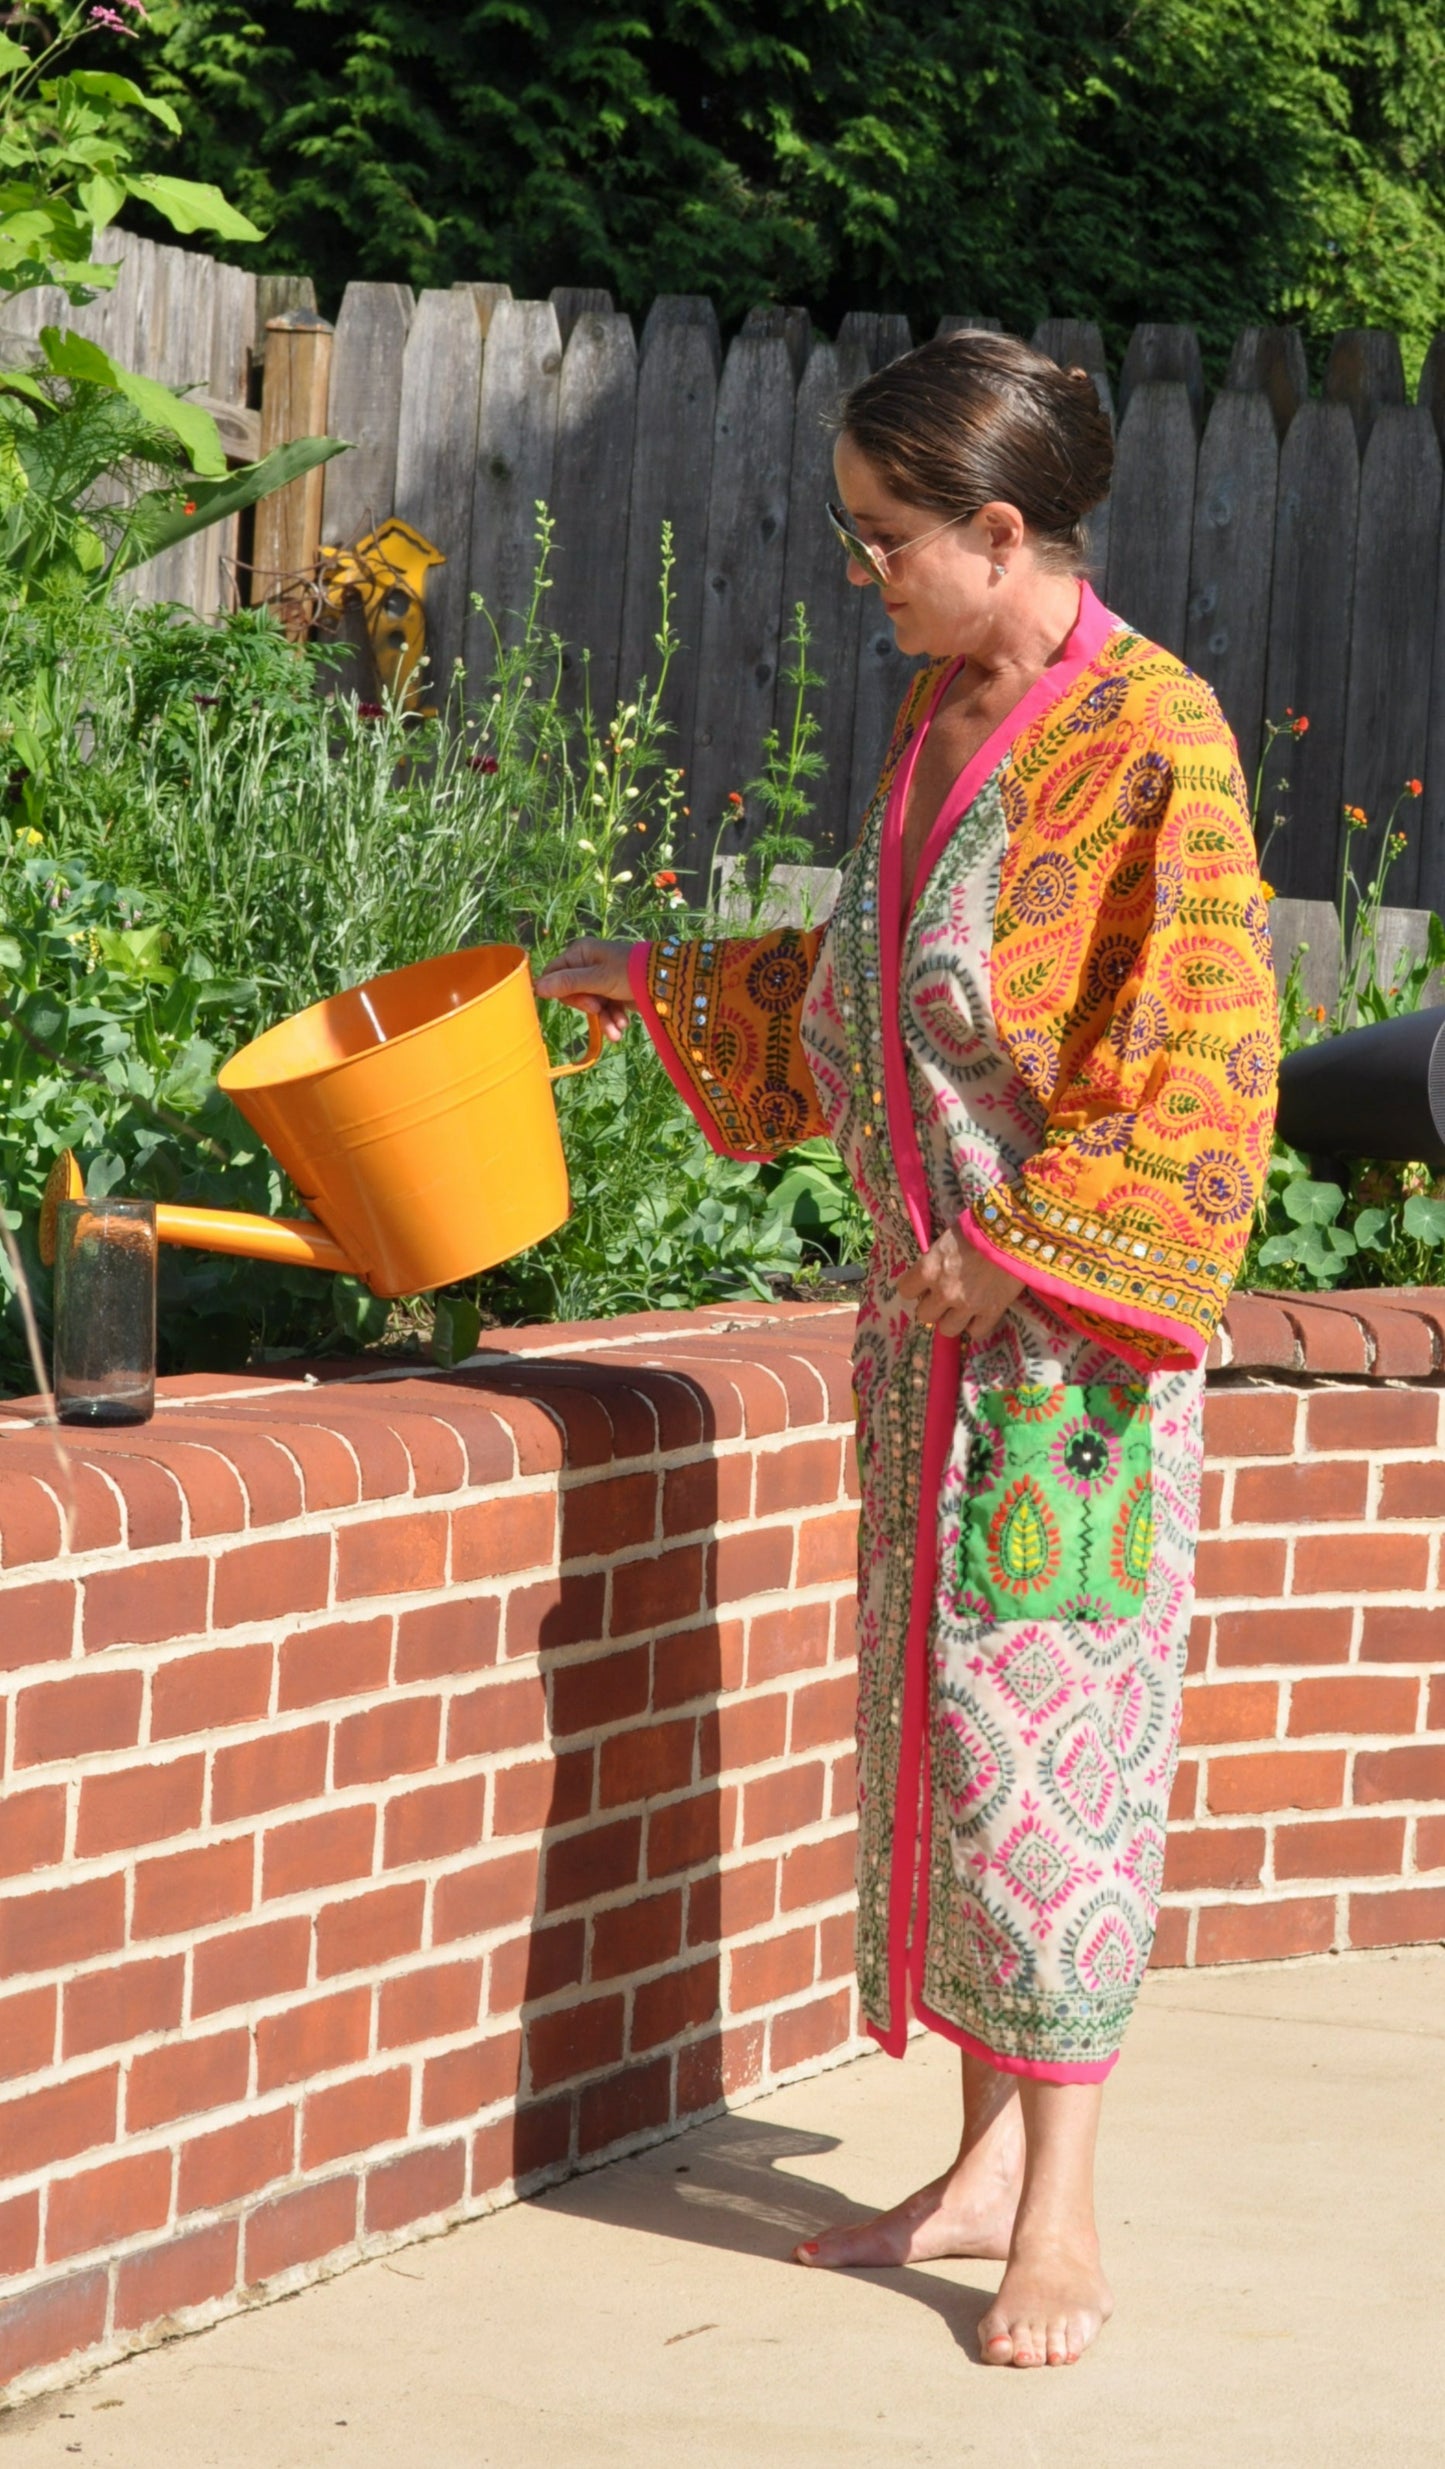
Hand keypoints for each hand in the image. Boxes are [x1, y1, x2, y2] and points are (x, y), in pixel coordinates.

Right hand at [534, 937, 635, 1043]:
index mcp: (580, 953)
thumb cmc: (629, 973)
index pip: (555, 975)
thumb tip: (537, 987)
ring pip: (591, 1006)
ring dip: (603, 1020)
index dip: (562, 992)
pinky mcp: (614, 993)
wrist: (665, 981)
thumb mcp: (597, 979)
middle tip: (599, 1009)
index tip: (578, 1001)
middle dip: (588, 1008)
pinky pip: (605, 1009)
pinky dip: (613, 1019)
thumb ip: (568, 984)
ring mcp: (601, 980)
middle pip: (572, 993)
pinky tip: (623, 1027)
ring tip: (617, 1032)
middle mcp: (588, 964)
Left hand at [896, 1220, 1024, 1342]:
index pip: (905, 1291)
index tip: (922, 1285)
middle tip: (943, 1297)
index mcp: (929, 1269)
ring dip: (952, 1320)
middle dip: (932, 1306)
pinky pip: (976, 1332)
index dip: (914, 1288)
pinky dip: (976, 1325)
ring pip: (947, 1330)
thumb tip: (932, 1270)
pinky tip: (980, 1314)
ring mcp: (967, 1305)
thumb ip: (936, 1259)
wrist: (1014, 1231)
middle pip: (924, 1315)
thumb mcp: (948, 1238)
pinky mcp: (992, 1312)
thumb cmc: (979, 1226)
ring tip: (961, 1309)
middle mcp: (943, 1292)